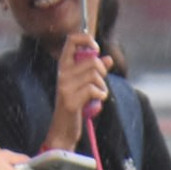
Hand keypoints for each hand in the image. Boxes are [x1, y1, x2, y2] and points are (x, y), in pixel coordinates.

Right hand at [45, 33, 112, 151]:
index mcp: (64, 66)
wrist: (63, 130)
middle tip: (100, 82)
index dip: (86, 39)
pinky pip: (93, 90)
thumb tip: (109, 59)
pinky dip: (100, 96)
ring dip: (102, 87)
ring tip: (98, 95)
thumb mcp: (85, 85)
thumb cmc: (76, 106)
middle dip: (103, 72)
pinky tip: (96, 103)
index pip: (71, 40)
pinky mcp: (70, 100)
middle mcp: (62, 74)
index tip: (95, 49)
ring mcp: (64, 87)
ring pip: (95, 75)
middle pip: (92, 61)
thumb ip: (95, 71)